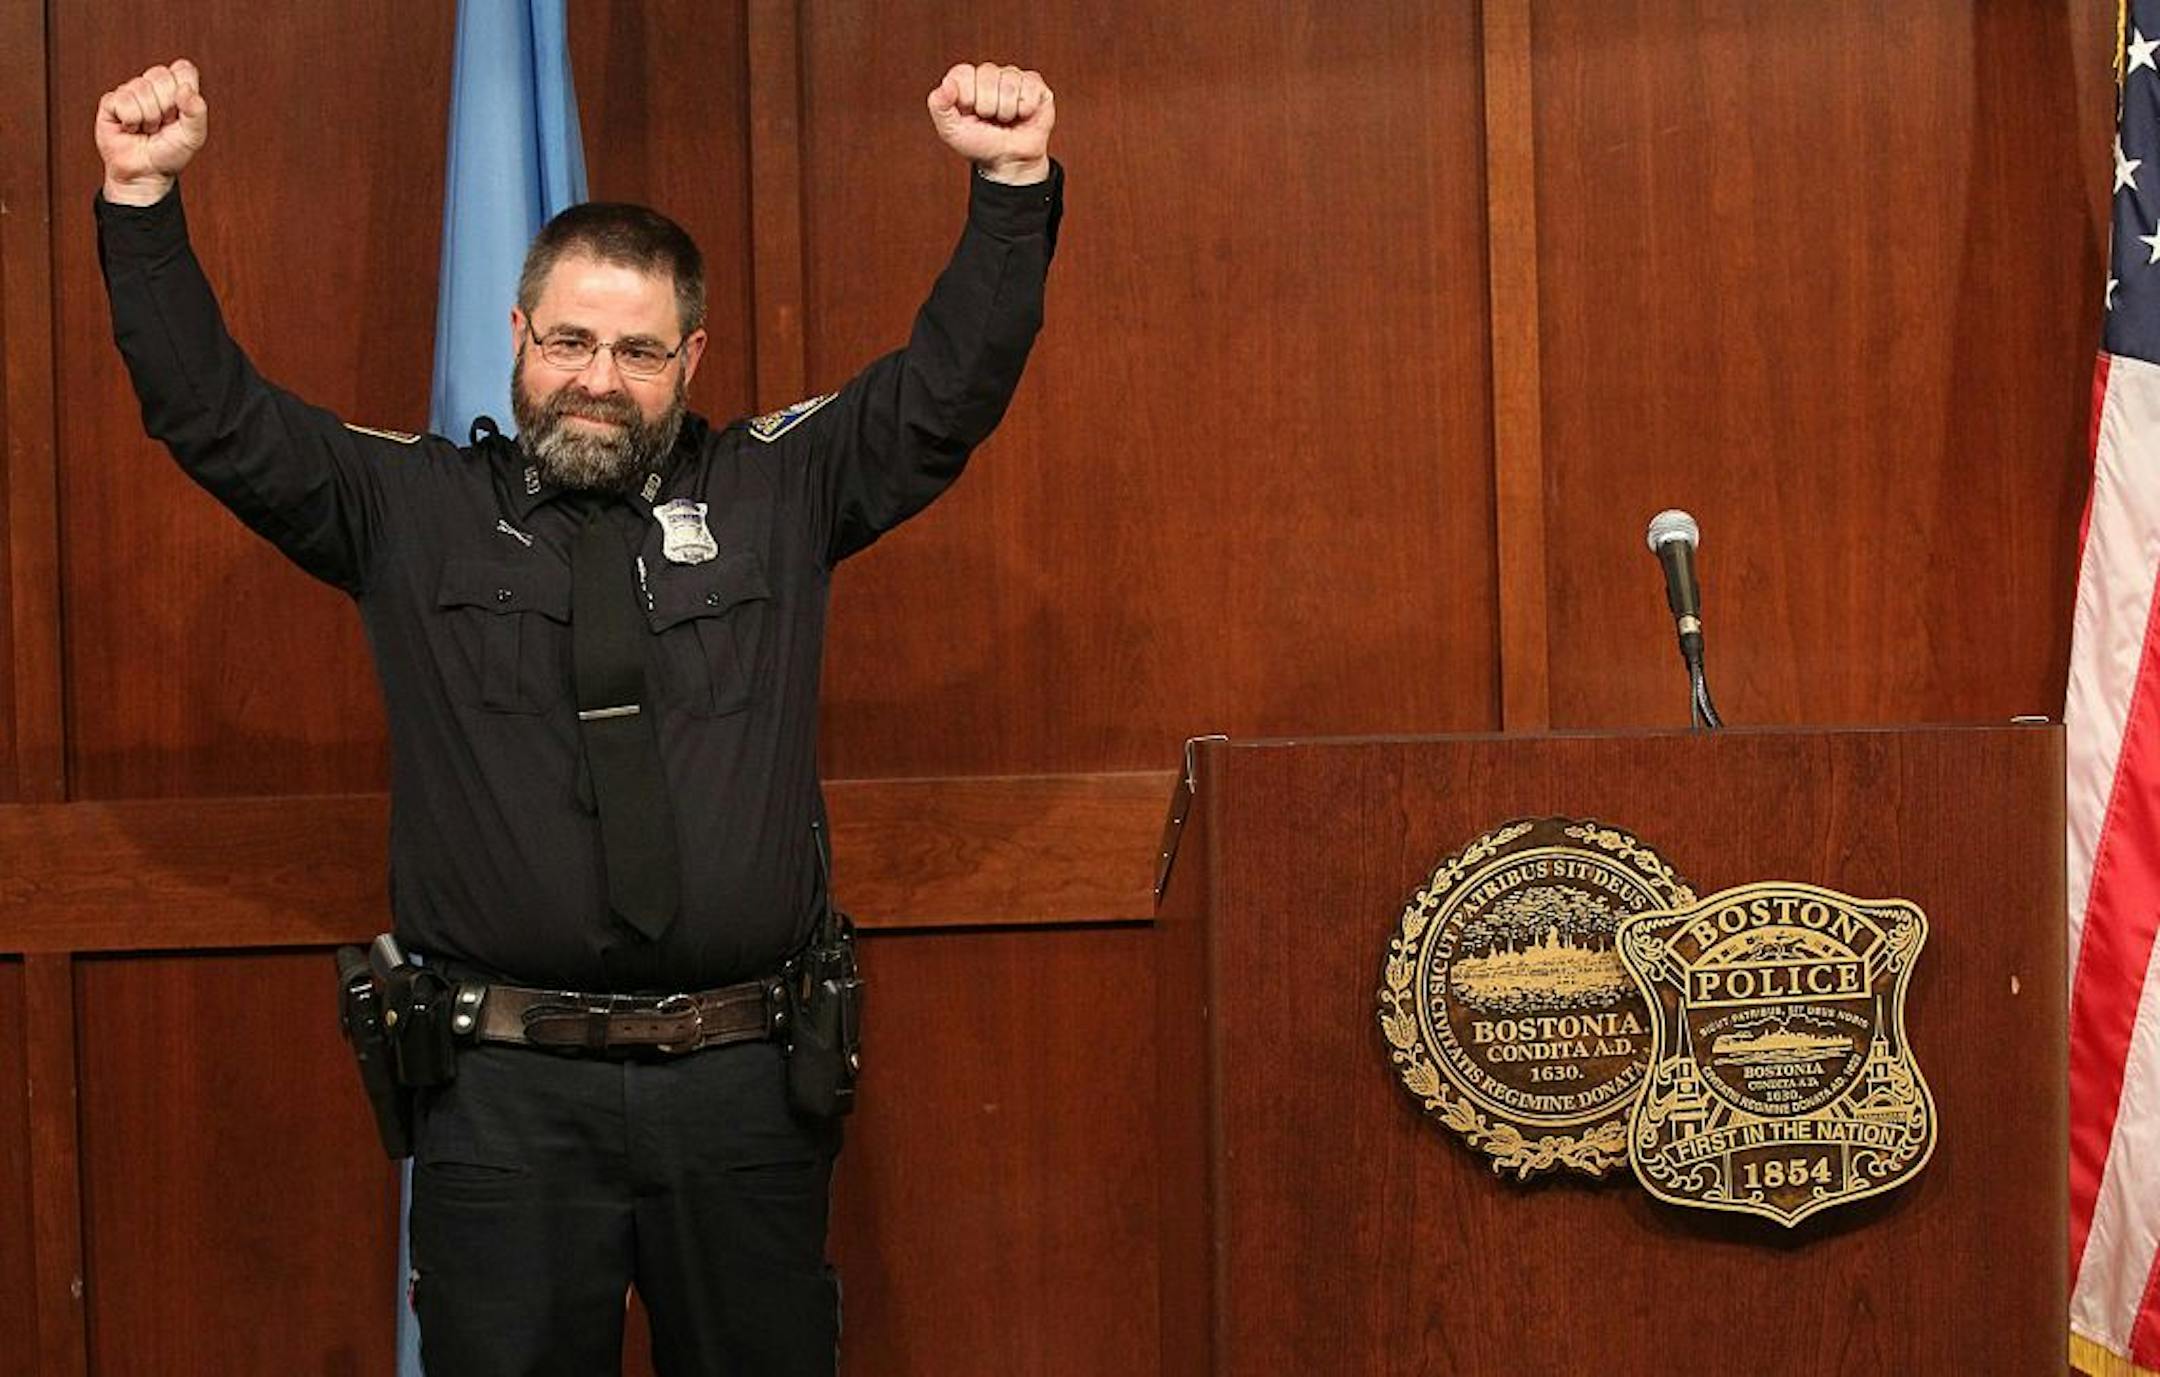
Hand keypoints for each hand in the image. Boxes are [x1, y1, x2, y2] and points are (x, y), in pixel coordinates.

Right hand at [97, 60, 207, 206]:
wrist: (146, 173)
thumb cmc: (170, 153)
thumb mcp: (194, 136)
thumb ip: (197, 112)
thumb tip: (186, 89)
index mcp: (176, 88)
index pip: (183, 69)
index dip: (184, 90)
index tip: (181, 113)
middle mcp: (152, 86)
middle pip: (161, 75)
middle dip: (166, 107)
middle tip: (164, 124)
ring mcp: (130, 91)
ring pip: (141, 88)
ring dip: (148, 117)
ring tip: (147, 129)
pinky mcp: (110, 101)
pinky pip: (123, 101)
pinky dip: (131, 120)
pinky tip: (130, 128)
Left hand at [927, 62, 1052, 184]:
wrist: (1008, 162)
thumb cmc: (980, 144)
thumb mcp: (951, 131)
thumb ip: (939, 107)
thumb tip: (946, 84)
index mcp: (966, 79)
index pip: (964, 73)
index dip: (967, 97)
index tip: (970, 113)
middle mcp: (989, 74)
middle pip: (988, 76)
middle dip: (988, 107)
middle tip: (990, 120)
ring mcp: (1013, 77)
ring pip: (1009, 84)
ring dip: (1007, 111)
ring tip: (1005, 120)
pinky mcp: (1035, 85)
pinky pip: (1030, 88)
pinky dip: (1026, 109)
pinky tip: (1022, 115)